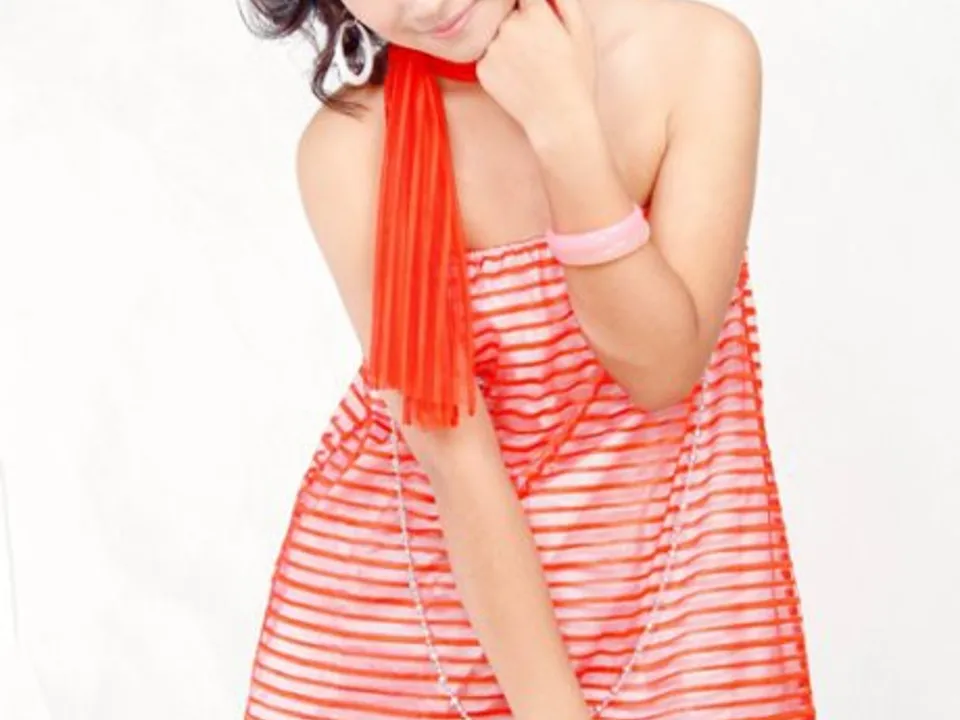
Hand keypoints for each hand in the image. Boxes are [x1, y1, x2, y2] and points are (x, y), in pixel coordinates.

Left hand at [475, 0, 596, 140]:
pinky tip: (517, 78)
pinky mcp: (482, 69)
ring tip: (529, 66)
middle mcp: (509, 27)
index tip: (532, 14)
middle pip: (508, 14)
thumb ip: (564, 0)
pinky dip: (499, 63)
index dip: (528, 5)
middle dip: (520, 25)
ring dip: (508, 44)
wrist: (558, 119)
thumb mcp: (582, 30)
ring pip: (496, 35)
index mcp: (535, 13)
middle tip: (539, 49)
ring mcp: (492, 49)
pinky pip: (487, 56)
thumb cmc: (576, 76)